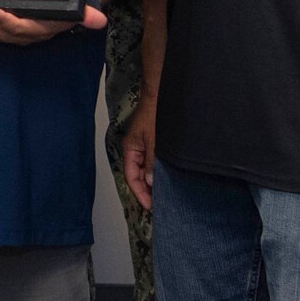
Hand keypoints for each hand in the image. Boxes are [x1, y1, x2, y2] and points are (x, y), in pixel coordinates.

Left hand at [0, 2, 106, 45]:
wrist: (71, 6)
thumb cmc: (72, 4)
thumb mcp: (82, 8)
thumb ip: (86, 14)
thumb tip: (98, 19)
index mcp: (41, 29)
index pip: (21, 28)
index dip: (5, 21)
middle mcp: (25, 33)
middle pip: (0, 31)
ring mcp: (13, 31)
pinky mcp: (4, 26)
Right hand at [122, 95, 158, 209]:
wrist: (162, 95)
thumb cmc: (155, 113)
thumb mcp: (154, 140)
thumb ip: (152, 162)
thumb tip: (151, 182)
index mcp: (130, 150)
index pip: (132, 177)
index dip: (140, 193)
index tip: (150, 206)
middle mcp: (136, 150)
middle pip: (138, 176)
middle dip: (147, 191)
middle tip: (160, 204)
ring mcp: (145, 147)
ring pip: (147, 170)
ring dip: (154, 182)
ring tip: (165, 195)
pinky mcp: (154, 144)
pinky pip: (154, 163)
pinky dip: (159, 172)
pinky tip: (169, 178)